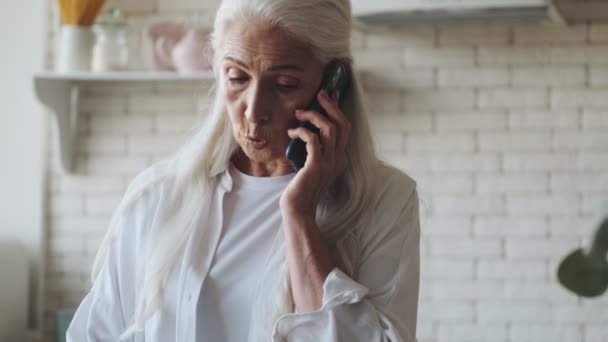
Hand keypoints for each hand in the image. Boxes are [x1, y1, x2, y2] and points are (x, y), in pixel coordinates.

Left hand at [280, 89, 350, 219]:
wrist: (298, 209)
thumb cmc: (301, 188)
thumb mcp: (311, 166)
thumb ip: (314, 151)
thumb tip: (308, 131)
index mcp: (339, 158)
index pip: (344, 128)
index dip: (337, 110)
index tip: (329, 95)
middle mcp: (338, 159)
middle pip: (342, 124)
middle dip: (331, 105)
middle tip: (320, 93)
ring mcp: (329, 163)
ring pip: (329, 128)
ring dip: (313, 116)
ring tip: (299, 113)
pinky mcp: (316, 165)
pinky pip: (313, 139)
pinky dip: (302, 131)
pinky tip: (292, 133)